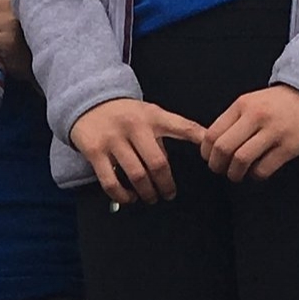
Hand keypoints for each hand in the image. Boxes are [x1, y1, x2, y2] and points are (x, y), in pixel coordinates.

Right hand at [69, 98, 203, 203]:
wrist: (88, 101)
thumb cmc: (125, 114)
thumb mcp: (148, 114)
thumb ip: (162, 136)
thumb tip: (168, 171)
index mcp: (153, 116)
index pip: (182, 126)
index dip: (199, 138)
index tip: (210, 154)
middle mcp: (134, 126)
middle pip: (157, 163)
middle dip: (166, 185)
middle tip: (169, 194)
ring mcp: (113, 139)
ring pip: (136, 175)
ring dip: (146, 193)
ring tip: (150, 198)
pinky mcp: (95, 151)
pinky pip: (111, 181)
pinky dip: (122, 195)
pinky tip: (129, 198)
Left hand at [199, 85, 298, 181]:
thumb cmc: (277, 103)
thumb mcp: (251, 103)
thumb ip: (230, 121)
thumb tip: (204, 141)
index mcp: (242, 105)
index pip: (212, 134)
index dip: (206, 153)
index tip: (210, 159)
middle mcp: (256, 116)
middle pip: (223, 149)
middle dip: (217, 166)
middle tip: (221, 170)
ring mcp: (274, 131)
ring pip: (241, 161)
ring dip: (234, 174)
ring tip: (237, 174)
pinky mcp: (289, 147)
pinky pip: (263, 169)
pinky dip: (255, 176)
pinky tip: (257, 172)